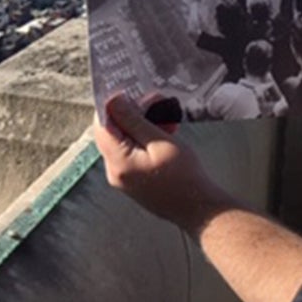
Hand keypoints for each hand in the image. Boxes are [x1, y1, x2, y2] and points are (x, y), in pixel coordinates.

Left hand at [93, 92, 230, 230]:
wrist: (200, 208)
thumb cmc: (185, 177)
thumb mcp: (161, 141)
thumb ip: (134, 121)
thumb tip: (114, 102)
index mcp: (119, 163)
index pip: (102, 126)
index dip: (112, 106)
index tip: (129, 93)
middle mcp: (115, 172)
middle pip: (112, 133)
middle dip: (131, 113)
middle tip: (153, 102)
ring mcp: (123, 179)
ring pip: (123, 142)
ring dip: (141, 125)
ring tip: (164, 117)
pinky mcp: (133, 181)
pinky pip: (131, 153)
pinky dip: (144, 140)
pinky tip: (163, 132)